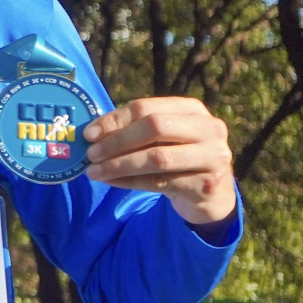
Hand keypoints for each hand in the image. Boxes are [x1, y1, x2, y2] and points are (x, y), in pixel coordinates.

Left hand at [83, 96, 236, 226]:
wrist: (212, 195)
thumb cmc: (177, 159)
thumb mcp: (162, 140)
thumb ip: (135, 131)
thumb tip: (91, 134)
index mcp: (192, 109)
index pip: (146, 108)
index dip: (114, 120)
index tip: (89, 134)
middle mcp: (209, 129)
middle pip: (155, 127)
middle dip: (117, 141)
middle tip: (91, 154)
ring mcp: (213, 157)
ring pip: (157, 158)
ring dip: (119, 165)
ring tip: (94, 172)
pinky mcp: (208, 185)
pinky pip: (160, 182)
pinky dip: (130, 182)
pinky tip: (112, 182)